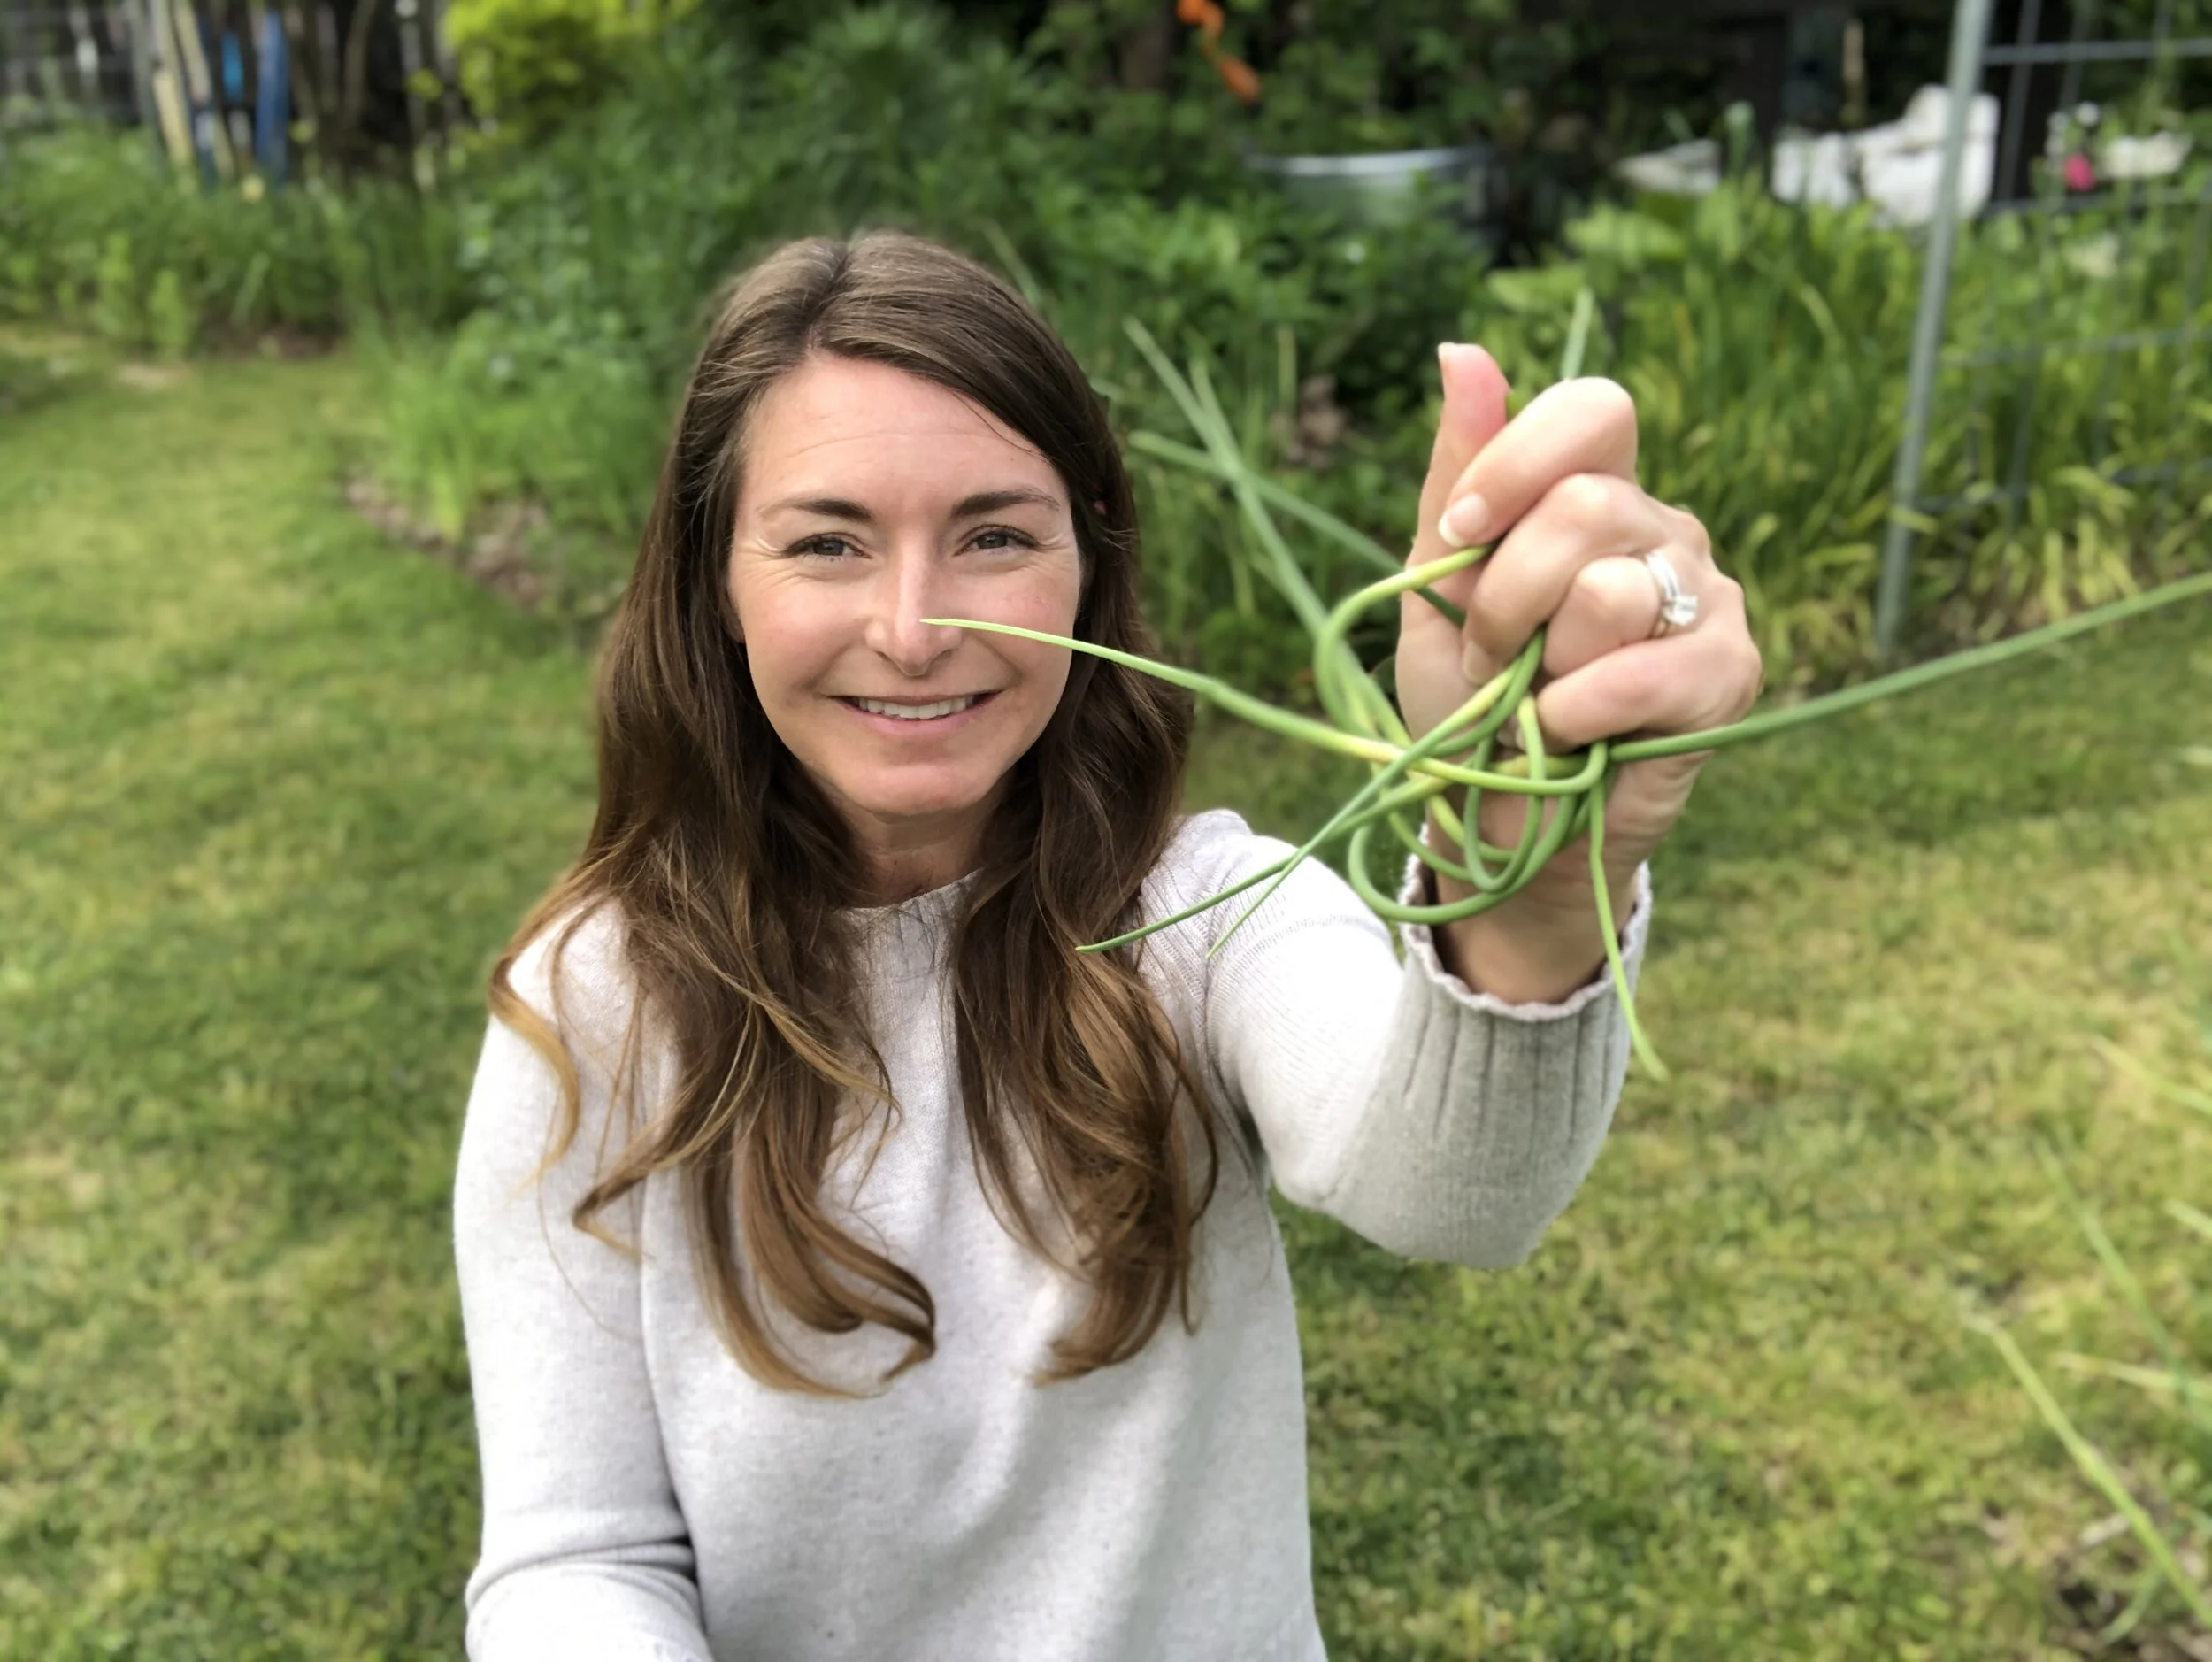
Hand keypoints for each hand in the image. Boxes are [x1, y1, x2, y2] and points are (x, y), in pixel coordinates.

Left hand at [1394, 344, 1764, 1002]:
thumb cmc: (1470, 698)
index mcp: (1601, 488)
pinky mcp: (1731, 674)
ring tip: (1531, 701)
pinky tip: (1567, 737)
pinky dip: (1575, 714)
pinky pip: (1643, 669)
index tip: (1456, 535)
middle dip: (1504, 596)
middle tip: (1486, 658)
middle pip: (1587, 506)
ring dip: (1538, 664)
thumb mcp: (1438, 585)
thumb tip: (1459, 350)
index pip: (1593, 410)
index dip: (1516, 462)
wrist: (1498, 818)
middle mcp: (1667, 528)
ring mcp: (1711, 597)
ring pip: (1610, 590)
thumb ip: (1457, 472)